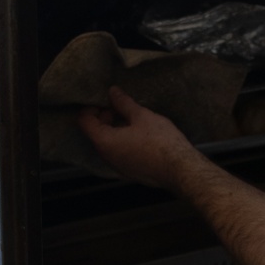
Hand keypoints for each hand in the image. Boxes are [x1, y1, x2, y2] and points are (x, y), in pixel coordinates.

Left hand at [75, 86, 197, 187]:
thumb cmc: (160, 142)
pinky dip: (122, 141)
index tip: (105, 100)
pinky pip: (119, 154)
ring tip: (132, 118)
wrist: (180, 170)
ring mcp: (118, 167)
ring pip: (107, 144)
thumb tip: (113, 92)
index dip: (91, 108)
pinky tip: (139, 134)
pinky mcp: (130, 172)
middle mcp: (107, 157)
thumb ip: (123, 103)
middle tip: (120, 106)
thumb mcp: (142, 116)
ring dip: (114, 129)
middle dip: (104, 117)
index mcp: (104, 142)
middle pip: (95, 133)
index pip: (84, 122)